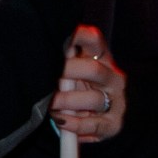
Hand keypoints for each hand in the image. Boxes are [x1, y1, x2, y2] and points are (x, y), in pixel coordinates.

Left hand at [50, 25, 126, 142]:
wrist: (100, 121)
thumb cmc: (79, 93)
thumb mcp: (73, 75)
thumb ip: (63, 63)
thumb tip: (41, 50)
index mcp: (102, 61)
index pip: (96, 43)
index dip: (84, 37)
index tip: (70, 33)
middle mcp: (112, 78)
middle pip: (94, 70)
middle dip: (69, 72)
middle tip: (50, 78)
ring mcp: (116, 101)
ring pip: (94, 99)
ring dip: (68, 102)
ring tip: (51, 105)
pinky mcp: (113, 123)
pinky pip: (94, 124)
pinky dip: (75, 124)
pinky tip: (62, 121)